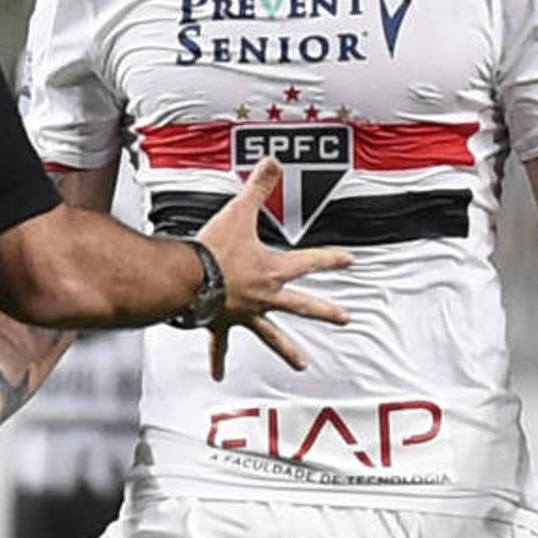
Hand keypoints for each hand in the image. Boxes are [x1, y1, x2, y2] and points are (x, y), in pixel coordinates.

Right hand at [197, 157, 352, 379]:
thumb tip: (273, 162)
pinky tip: (220, 375)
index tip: (350, 259)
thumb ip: (259, 188)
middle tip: (343, 318)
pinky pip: (222, 345)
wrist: (187, 278)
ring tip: (302, 365)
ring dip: (287, 350)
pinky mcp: (221, 322)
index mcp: (272, 270)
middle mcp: (264, 295)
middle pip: (301, 305)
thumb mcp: (240, 213)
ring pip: (271, 334)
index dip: (331, 258)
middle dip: (324, 311)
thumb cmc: (213, 250)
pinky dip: (220, 360)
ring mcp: (244, 312)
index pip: (309, 261)